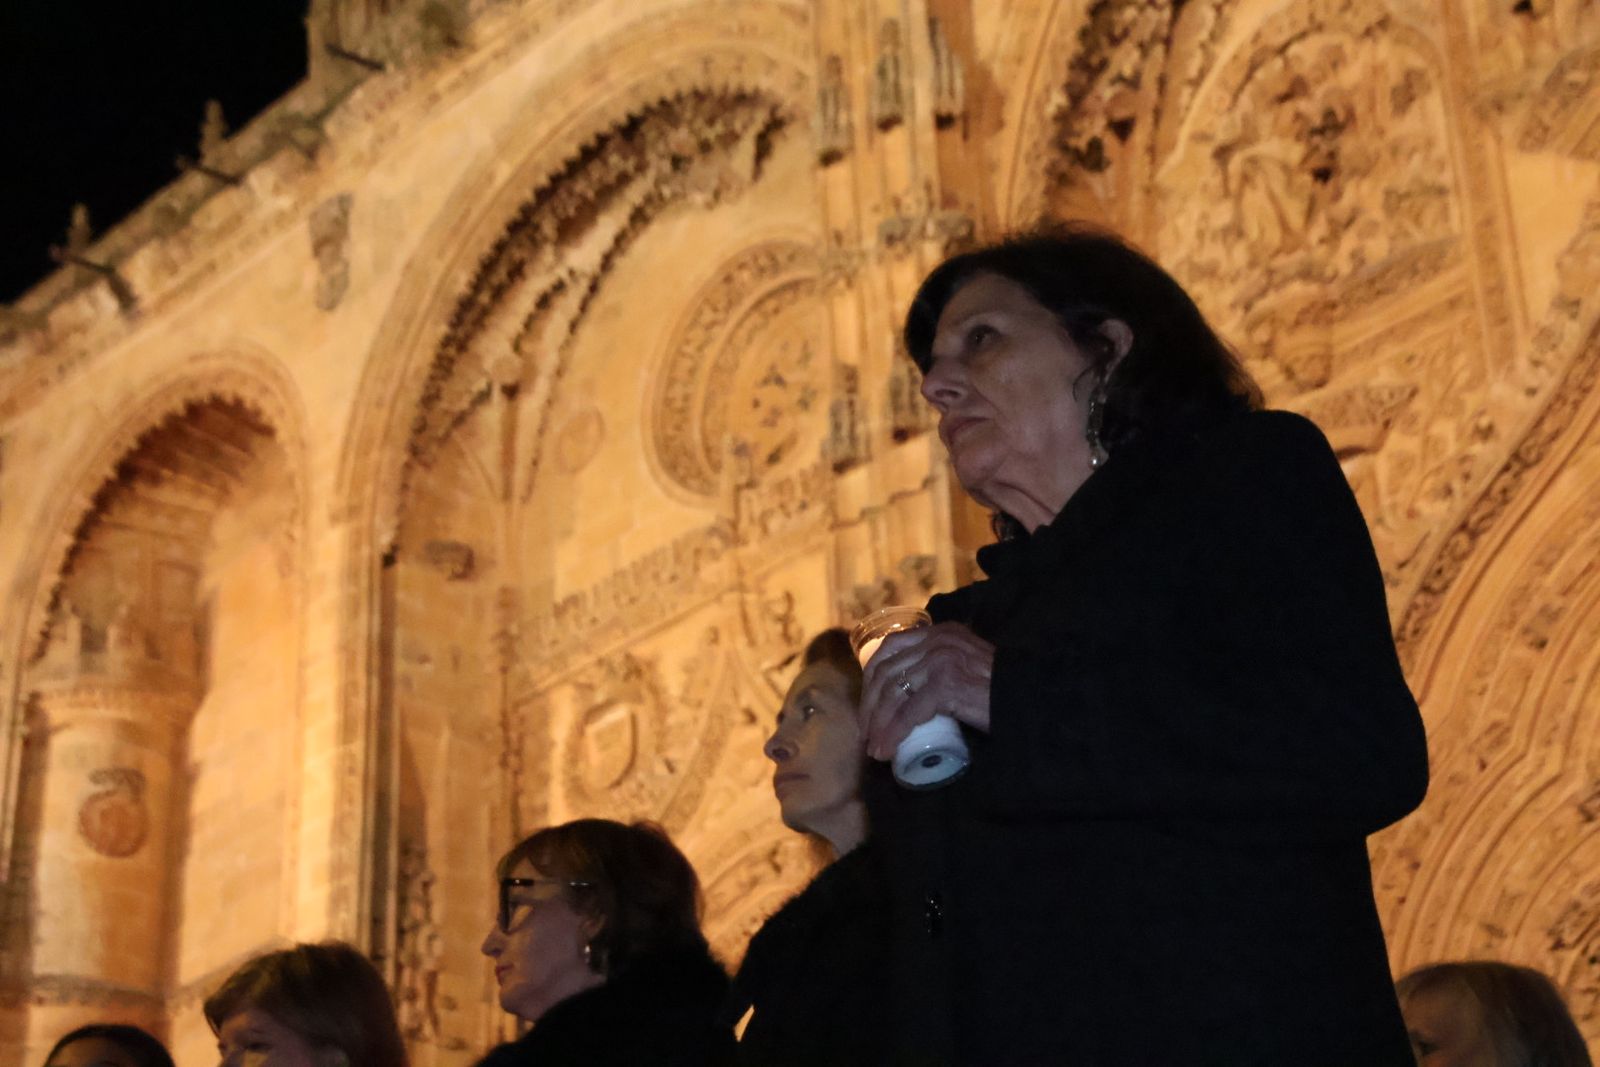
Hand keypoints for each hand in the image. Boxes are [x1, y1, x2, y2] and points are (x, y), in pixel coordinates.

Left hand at [859, 622, 994, 759]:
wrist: (1030, 701)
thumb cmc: (1000, 692)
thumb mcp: (965, 667)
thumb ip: (942, 667)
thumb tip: (903, 697)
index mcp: (940, 632)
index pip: (890, 649)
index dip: (871, 681)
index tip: (869, 710)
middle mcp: (938, 640)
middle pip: (886, 671)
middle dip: (871, 707)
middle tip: (868, 736)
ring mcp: (942, 659)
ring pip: (894, 693)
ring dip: (879, 725)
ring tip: (876, 749)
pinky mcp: (947, 682)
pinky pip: (909, 711)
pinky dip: (894, 733)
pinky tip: (888, 749)